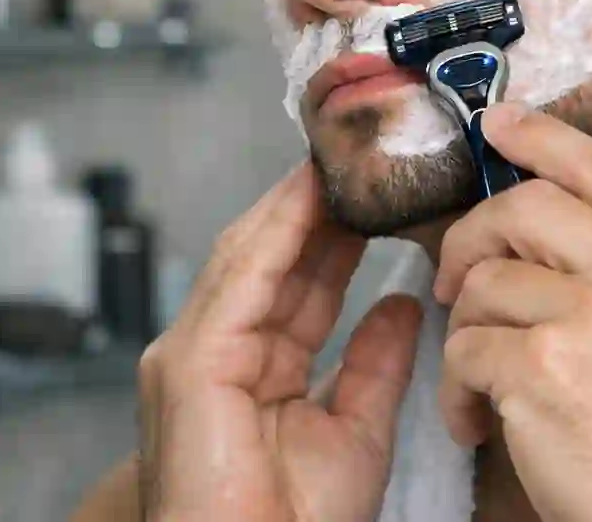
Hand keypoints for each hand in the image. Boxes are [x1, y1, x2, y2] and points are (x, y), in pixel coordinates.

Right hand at [138, 163, 421, 521]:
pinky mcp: (190, 361)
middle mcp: (217, 349)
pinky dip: (277, 232)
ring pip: (252, 255)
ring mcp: (194, 352)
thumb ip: (376, 361)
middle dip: (314, 210)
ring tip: (340, 161)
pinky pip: (243, 281)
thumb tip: (401, 301)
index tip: (370, 195)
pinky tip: (310, 194)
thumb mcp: (358, 430)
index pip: (295, 283)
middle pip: (270, 259)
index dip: (329, 236)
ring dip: (297, 206)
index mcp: (254, 367)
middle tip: (359, 164)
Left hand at [434, 105, 591, 521]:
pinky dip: (456, 387)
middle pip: (525, 207)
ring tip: (479, 376)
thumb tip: (569, 232)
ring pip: (485, 282)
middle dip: (473, 235)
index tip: (498, 123)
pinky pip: (465, 348)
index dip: (544, 136)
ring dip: (466, 329)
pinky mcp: (543, 370)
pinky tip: (475, 421)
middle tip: (454, 275)